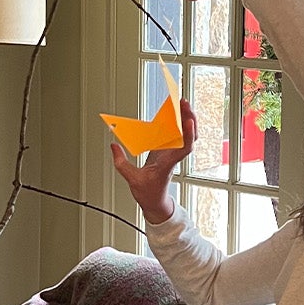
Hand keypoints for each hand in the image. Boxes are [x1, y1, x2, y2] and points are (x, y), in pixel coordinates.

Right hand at [107, 103, 194, 221]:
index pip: (183, 148)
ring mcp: (172, 153)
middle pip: (189, 136)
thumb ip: (121, 163)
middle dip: (189, 118)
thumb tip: (114, 146)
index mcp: (168, 163)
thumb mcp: (132, 179)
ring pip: (186, 135)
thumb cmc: (149, 193)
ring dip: (186, 118)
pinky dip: (177, 123)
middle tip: (183, 102)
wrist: (155, 201)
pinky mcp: (167, 150)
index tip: (188, 122)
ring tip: (181, 103)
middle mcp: (173, 156)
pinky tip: (173, 113)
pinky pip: (177, 135)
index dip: (188, 135)